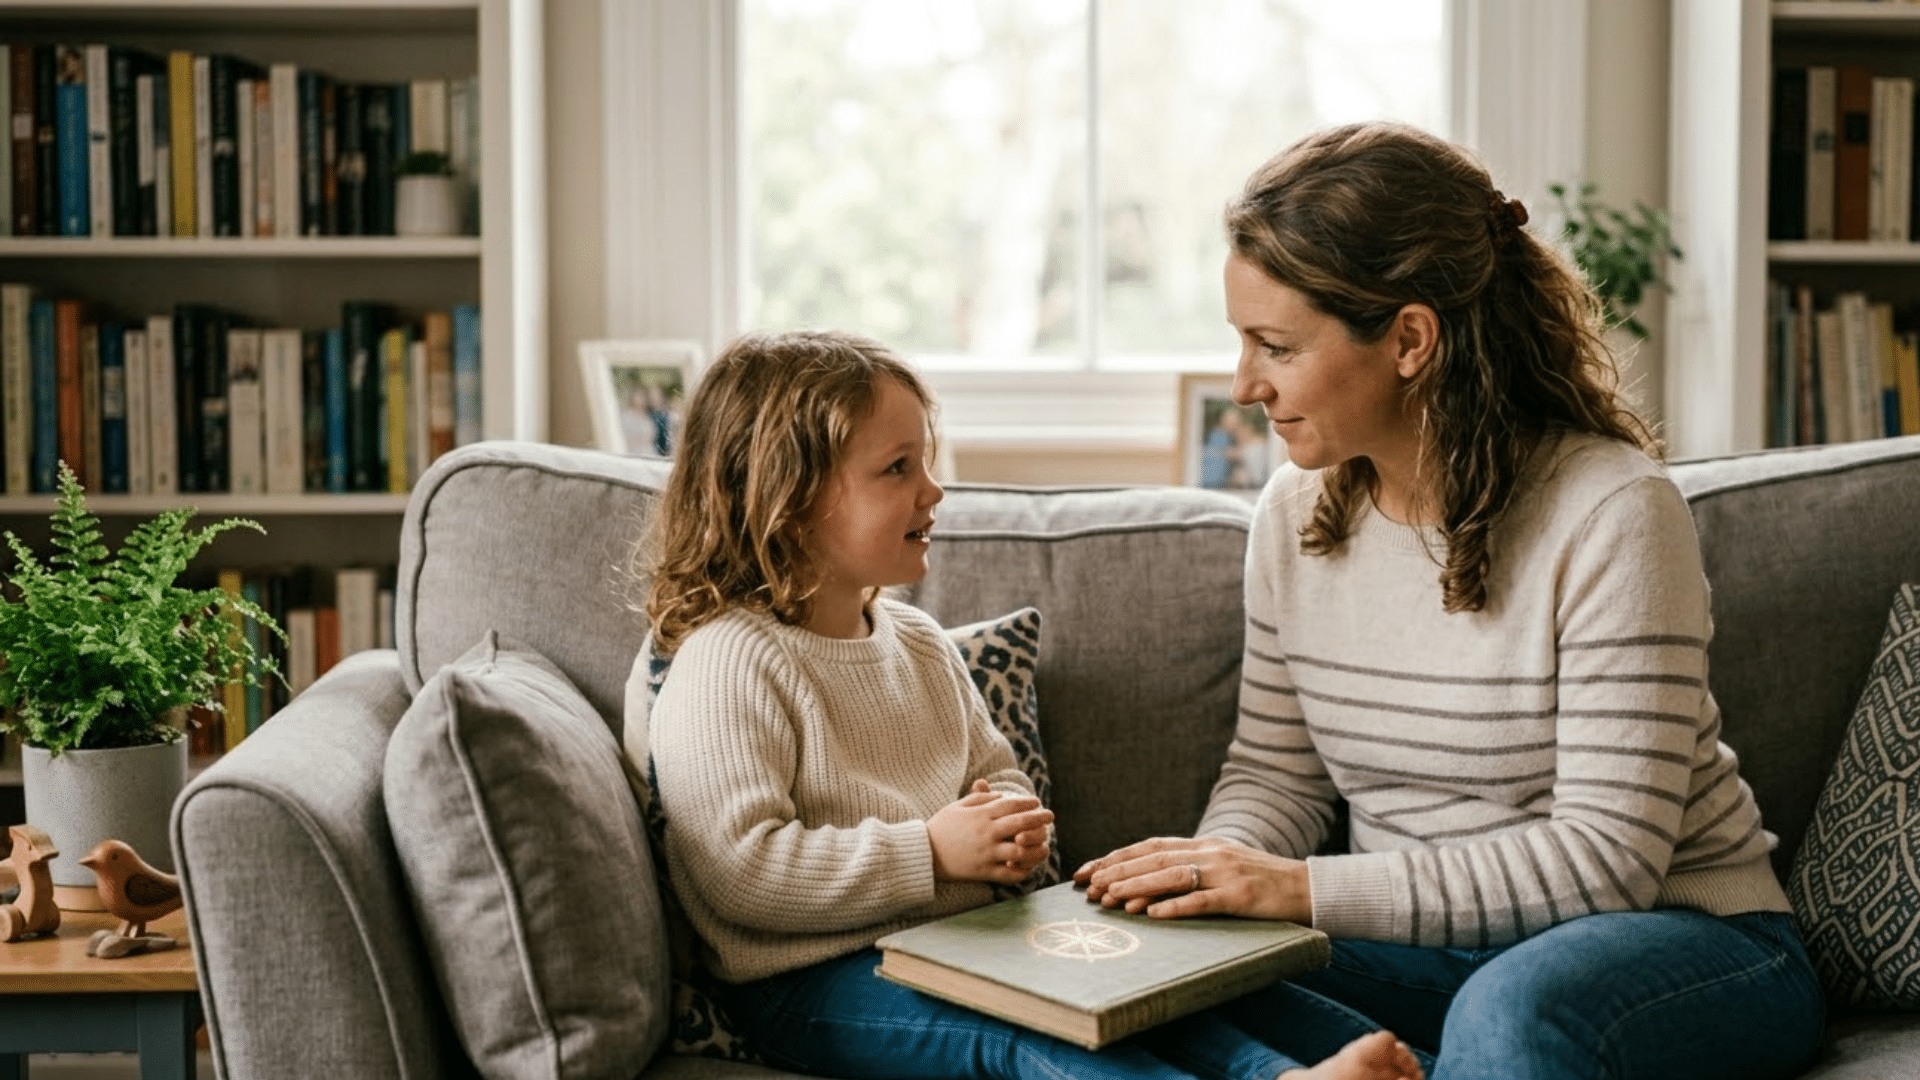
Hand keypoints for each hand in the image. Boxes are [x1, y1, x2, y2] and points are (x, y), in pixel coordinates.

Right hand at [929, 784, 1054, 884]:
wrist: (924, 853)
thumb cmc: (940, 827)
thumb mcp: (957, 807)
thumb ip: (980, 799)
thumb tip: (1001, 795)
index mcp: (980, 816)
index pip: (1010, 805)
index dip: (1027, 803)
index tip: (1037, 802)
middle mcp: (986, 833)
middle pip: (1020, 825)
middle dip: (1039, 819)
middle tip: (1050, 817)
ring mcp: (986, 854)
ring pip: (1019, 852)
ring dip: (1035, 848)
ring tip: (1045, 845)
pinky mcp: (983, 872)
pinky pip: (1008, 874)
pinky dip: (1021, 871)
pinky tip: (1028, 867)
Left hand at [1073, 835, 1311, 921]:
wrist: (1309, 887)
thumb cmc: (1262, 881)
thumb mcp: (1223, 865)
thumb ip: (1191, 867)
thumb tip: (1146, 881)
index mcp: (1204, 844)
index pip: (1150, 846)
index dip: (1116, 857)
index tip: (1088, 871)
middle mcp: (1211, 853)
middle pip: (1154, 858)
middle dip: (1118, 871)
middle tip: (1090, 886)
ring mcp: (1226, 873)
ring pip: (1172, 875)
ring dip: (1138, 886)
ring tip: (1110, 898)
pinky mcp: (1241, 896)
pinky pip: (1203, 901)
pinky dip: (1176, 906)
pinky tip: (1153, 915)